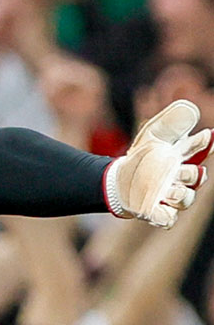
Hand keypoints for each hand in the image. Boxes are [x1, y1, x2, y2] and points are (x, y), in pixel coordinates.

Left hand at [106, 100, 210, 227]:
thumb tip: (190, 107)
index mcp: (182, 158)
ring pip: (185, 199)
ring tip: (169, 188)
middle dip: (192, 173)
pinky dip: (164, 214)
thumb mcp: (154, 136)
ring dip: (180, 193)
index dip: (206, 143)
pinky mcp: (158, 212)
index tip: (208, 136)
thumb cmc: (142, 157)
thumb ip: (171, 123)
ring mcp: (170, 197)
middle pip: (196, 177)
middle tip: (183, 169)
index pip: (200, 150)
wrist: (119, 180)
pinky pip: (167, 218)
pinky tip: (158, 205)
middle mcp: (180, 179)